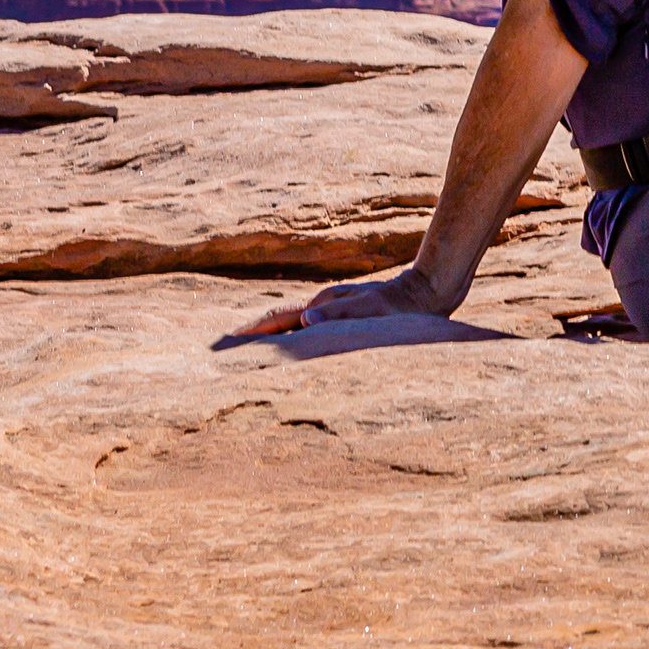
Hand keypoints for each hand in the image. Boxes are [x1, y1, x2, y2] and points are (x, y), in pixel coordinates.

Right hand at [223, 263, 460, 340]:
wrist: (426, 292)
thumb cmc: (401, 306)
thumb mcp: (373, 310)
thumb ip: (341, 314)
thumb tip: (305, 321)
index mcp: (322, 305)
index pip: (277, 320)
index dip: (250, 333)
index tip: (225, 344)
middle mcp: (322, 306)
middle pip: (277, 321)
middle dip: (250, 336)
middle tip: (222, 353)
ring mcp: (331, 310)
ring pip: (291, 326)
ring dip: (268, 340)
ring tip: (245, 357)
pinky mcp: (342, 317)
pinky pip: (307, 331)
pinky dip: (290, 340)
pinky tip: (288, 351)